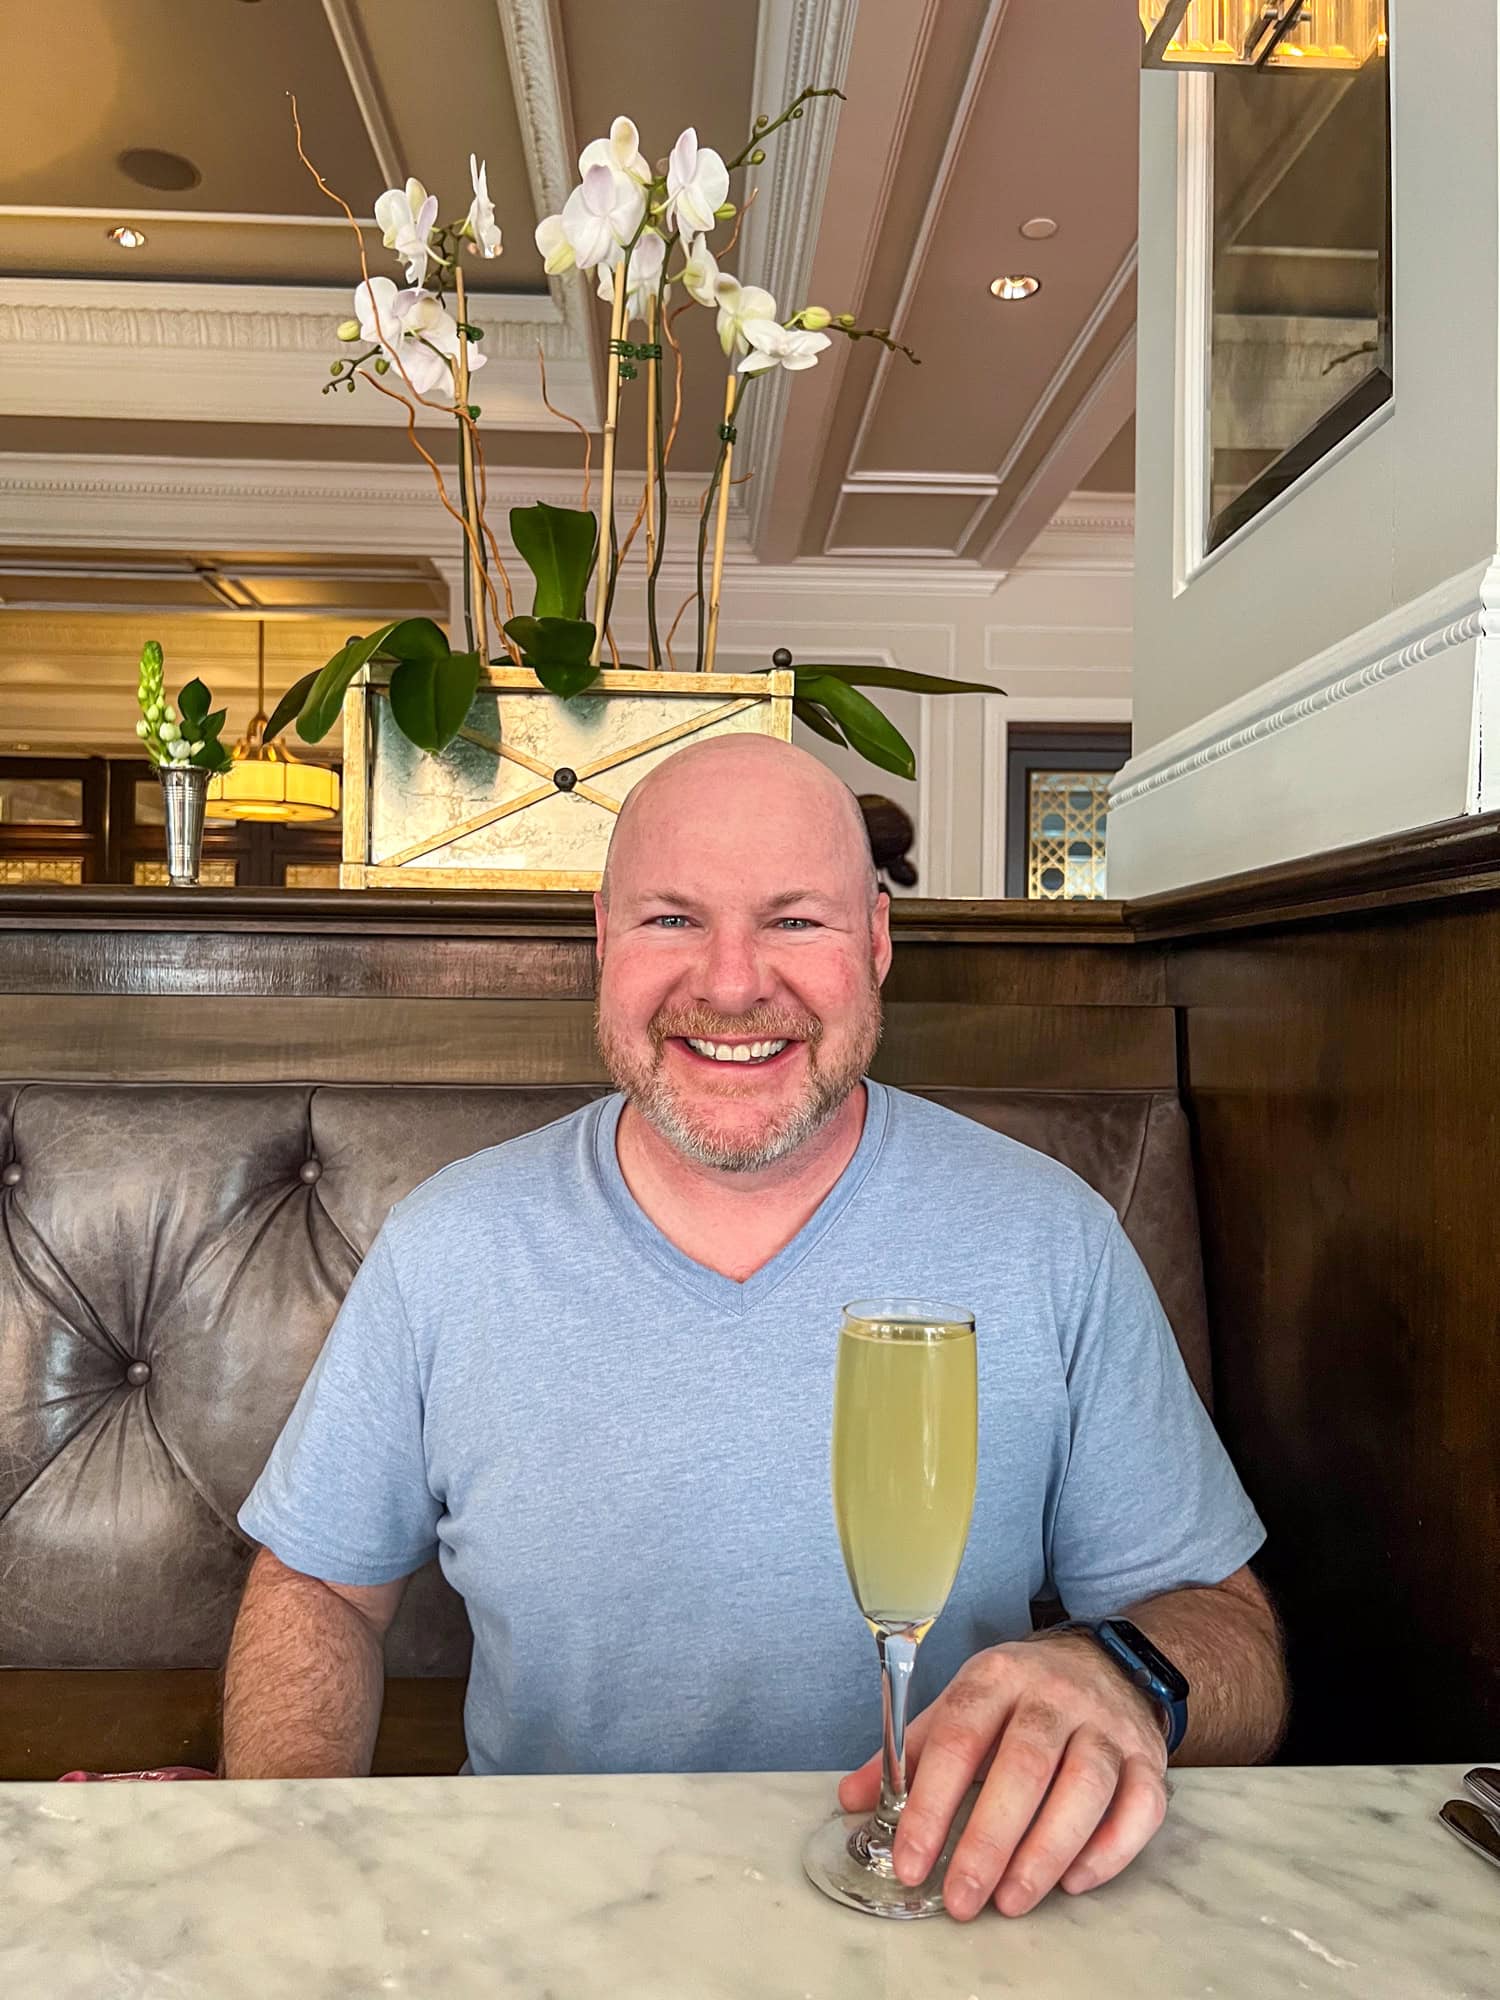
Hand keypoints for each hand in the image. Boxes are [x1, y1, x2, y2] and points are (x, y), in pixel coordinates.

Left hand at [837, 1632, 1169, 1921]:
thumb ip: (910, 1752)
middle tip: (963, 1898)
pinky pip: (1140, 1805)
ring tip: (1012, 1899)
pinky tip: (1074, 1880)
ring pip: (1084, 1786)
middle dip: (989, 1840)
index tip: (912, 1862)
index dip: (931, 1805)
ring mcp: (1106, 1725)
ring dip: (1046, 1851)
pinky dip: (1110, 1849)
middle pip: (1023, 1766)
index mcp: (996, 1677)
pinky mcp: (1148, 1756)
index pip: (957, 1739)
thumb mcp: (961, 1704)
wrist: (1106, 1663)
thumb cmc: (1020, 1696)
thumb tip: (851, 1800)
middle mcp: (1053, 1695)